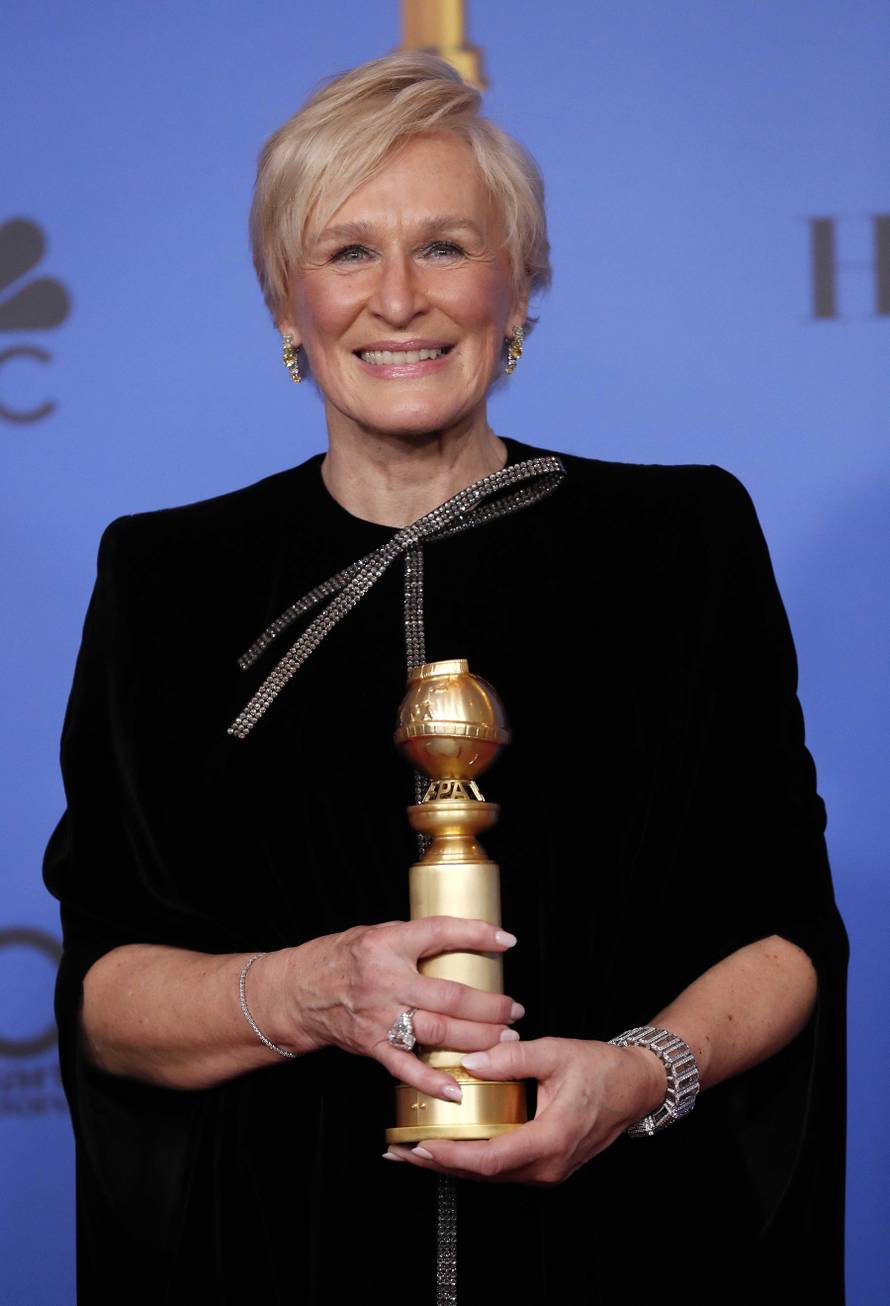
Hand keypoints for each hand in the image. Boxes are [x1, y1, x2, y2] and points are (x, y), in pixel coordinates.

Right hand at [273, 917, 523, 1103]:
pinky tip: (457, 1088)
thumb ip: (415, 940)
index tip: (506, 940)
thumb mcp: (377, 934)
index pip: (439, 933)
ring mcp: (379, 1016)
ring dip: (476, 1038)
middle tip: (514, 1009)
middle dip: (490, 1005)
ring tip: (505, 1039)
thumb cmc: (340, 958)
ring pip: (437, 1030)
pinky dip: (431, 1081)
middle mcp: (385, 980)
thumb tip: (464, 940)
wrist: (297, 991)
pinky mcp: (371, 1044)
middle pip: (449, 994)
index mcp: (387, 943)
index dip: (476, 934)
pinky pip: (405, 1066)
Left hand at [384, 1037, 665, 1184]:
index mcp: (550, 1140)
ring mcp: (547, 1170)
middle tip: (396, 1152)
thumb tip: (469, 1061)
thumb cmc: (600, 1069)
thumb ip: (511, 1057)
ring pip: (489, 1175)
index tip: (418, 1146)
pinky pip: (501, 1168)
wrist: (635, 1086)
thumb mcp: (555, 1053)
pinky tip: (448, 1146)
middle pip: (482, 1175)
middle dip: (437, 1164)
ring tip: (410, 1150)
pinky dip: (470, 1159)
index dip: (450, 1156)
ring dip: (450, 1164)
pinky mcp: (545, 1165)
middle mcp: (547, 1166)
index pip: (489, 1159)